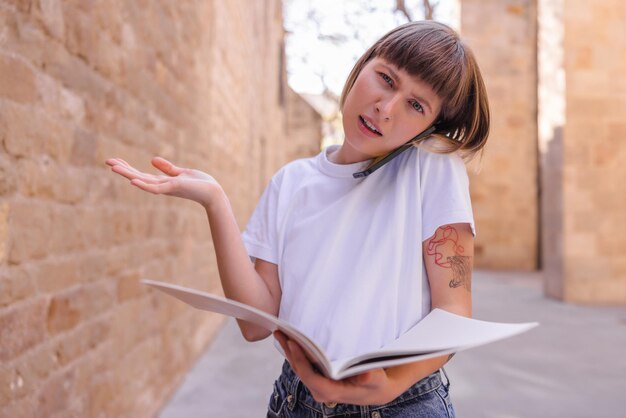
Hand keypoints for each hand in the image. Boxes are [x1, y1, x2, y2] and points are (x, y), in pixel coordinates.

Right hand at [105, 157, 220, 207]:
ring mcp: (166, 188)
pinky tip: (132, 181)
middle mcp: (161, 186)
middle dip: (123, 169)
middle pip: (138, 177)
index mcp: (163, 182)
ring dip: (128, 174)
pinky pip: (155, 188)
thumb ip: (167, 168)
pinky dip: (143, 185)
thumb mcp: (181, 172)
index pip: (141, 175)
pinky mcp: (173, 188)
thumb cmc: (200, 184)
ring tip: (113, 168)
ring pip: (142, 181)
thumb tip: (152, 159)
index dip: (128, 168)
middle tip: (107, 161)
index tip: (114, 161)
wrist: (213, 192)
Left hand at [273, 331, 394, 405]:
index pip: (310, 377)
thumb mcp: (378, 380)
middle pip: (300, 370)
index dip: (300, 361)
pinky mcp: (318, 377)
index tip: (293, 343)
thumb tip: (365, 375)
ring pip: (299, 367)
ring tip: (280, 332)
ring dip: (289, 350)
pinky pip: (303, 364)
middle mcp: (321, 390)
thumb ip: (371, 378)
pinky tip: (290, 339)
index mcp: (331, 392)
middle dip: (289, 351)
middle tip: (280, 332)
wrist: (377, 388)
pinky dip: (296, 351)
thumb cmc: (377, 383)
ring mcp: (318, 384)